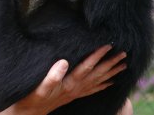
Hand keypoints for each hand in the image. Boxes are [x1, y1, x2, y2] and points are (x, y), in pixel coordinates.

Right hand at [0, 45, 126, 114]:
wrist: (30, 113)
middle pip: (98, 74)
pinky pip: (93, 90)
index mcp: (70, 83)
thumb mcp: (40, 87)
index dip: (98, 55)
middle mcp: (76, 88)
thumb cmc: (33, 98)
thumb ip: (52, 76)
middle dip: (111, 64)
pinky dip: (103, 85)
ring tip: (123, 65)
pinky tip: (110, 82)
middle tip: (124, 54)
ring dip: (111, 73)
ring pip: (98, 81)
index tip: (109, 45)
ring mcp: (77, 93)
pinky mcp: (74, 95)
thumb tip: (63, 62)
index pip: (87, 66)